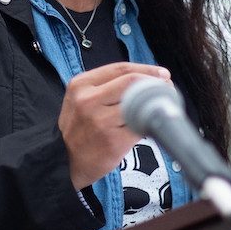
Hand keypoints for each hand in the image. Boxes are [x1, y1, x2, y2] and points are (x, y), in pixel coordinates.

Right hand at [57, 62, 172, 189]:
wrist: (64, 160)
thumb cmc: (78, 128)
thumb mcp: (79, 99)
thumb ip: (104, 87)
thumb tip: (143, 79)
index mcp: (81, 85)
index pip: (120, 69)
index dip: (146, 69)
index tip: (162, 74)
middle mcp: (88, 100)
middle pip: (132, 83)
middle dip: (155, 84)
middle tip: (166, 89)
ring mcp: (100, 121)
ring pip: (138, 104)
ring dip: (154, 105)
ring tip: (159, 108)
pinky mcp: (113, 141)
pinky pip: (139, 127)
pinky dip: (147, 126)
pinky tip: (147, 127)